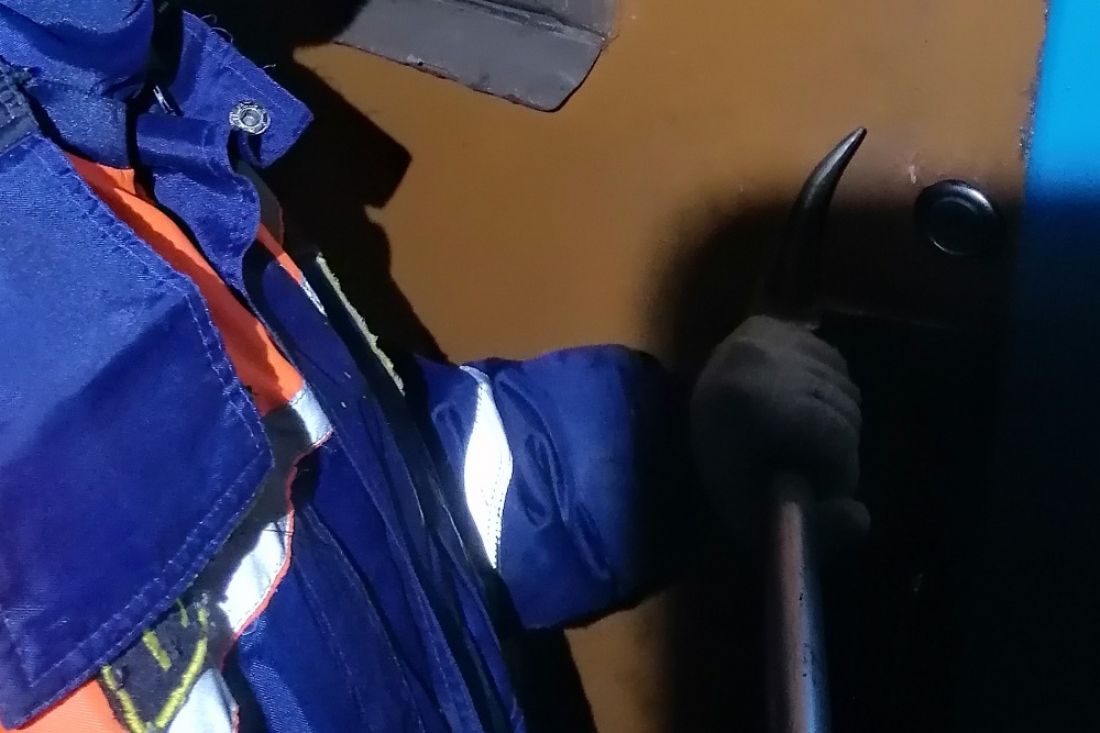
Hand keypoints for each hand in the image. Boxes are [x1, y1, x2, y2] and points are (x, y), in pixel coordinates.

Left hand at [690, 316, 863, 542]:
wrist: (667, 429)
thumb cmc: (720, 472)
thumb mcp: (755, 512)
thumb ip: (811, 525)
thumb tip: (863, 519)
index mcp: (754, 400)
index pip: (836, 435)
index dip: (839, 468)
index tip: (823, 485)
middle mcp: (761, 356)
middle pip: (845, 407)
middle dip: (840, 444)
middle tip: (815, 463)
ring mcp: (765, 334)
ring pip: (844, 383)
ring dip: (837, 416)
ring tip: (805, 436)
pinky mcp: (768, 322)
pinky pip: (831, 358)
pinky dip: (827, 385)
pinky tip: (800, 404)